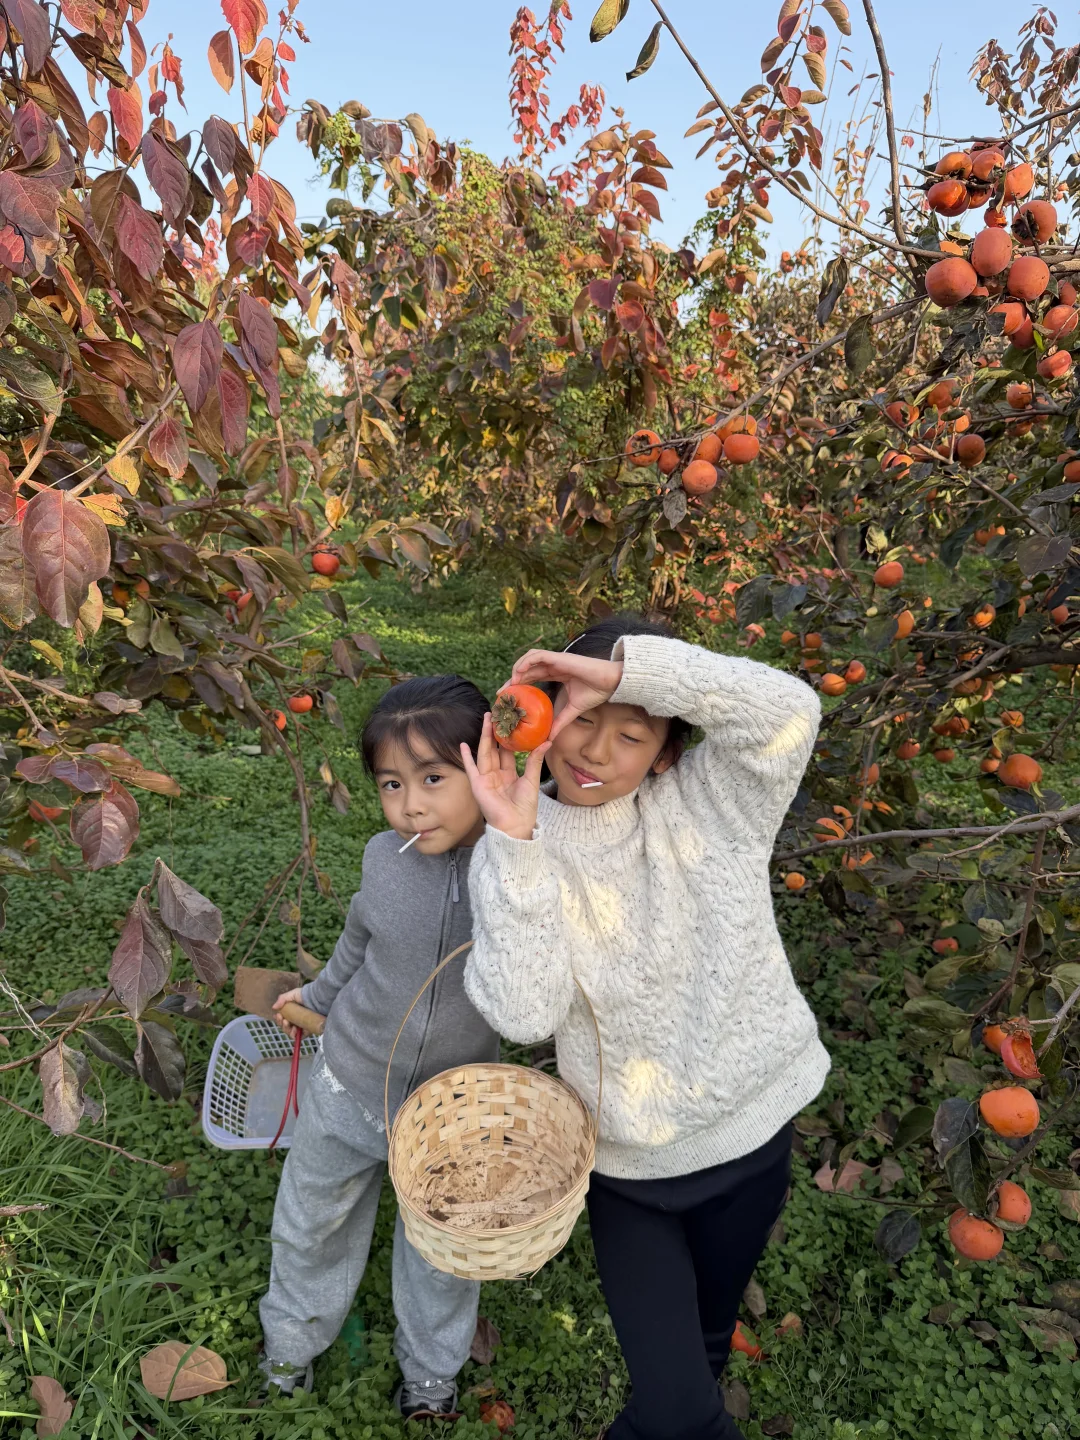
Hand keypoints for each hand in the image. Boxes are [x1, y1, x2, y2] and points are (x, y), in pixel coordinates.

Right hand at [272, 987, 305, 1038]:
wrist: (317, 999)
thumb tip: (273, 1007)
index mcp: (291, 1013)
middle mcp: (295, 1020)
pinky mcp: (307, 1031)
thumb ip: (282, 999)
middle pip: (284, 1027)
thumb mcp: (292, 994)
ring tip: (287, 1022)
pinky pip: (299, 1037)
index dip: (278, 1019)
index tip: (277, 1015)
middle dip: (281, 1023)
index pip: (282, 1019)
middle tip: (283, 1019)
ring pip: (290, 1032)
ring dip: (286, 1029)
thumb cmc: (305, 995)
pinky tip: (294, 1029)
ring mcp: (301, 1026)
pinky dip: (294, 1035)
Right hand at [460, 713, 549, 840]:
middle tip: (495, 713)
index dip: (508, 737)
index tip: (509, 721)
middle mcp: (496, 774)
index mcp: (509, 773)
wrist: (515, 824)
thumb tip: (547, 741)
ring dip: (484, 737)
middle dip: (494, 732)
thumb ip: (535, 760)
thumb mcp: (532, 779)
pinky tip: (463, 745)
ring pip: (484, 753)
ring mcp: (486, 778)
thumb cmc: (525, 806)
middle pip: (494, 749)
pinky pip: (471, 768)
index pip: (507, 751)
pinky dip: (466, 757)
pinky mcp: (478, 785)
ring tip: (485, 720)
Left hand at [509, 649, 622, 738]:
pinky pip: (537, 656)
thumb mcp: (572, 710)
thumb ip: (560, 721)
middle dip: (513, 680)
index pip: (532, 677)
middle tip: (502, 694)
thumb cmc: (594, 693)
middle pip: (527, 669)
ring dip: (517, 670)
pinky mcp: (558, 657)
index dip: (519, 685)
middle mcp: (554, 666)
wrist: (609, 683)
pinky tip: (519, 674)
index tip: (509, 697)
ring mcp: (555, 660)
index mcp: (557, 674)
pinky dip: (526, 663)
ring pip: (529, 659)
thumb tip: (549, 738)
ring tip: (510, 685)